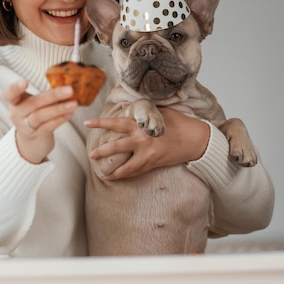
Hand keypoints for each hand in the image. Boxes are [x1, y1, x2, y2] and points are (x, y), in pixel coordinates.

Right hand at [3, 79, 77, 163]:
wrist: (31, 141)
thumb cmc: (34, 114)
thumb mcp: (34, 102)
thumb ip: (45, 94)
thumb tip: (69, 83)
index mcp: (15, 101)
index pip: (9, 93)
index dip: (15, 88)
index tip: (25, 82)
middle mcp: (17, 113)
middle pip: (32, 103)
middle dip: (52, 96)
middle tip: (69, 90)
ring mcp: (25, 126)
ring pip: (40, 116)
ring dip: (59, 109)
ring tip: (74, 104)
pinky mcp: (35, 136)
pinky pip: (48, 126)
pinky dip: (60, 119)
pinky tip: (70, 114)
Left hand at [85, 108, 209, 179]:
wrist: (195, 140)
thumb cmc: (178, 123)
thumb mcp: (159, 112)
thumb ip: (140, 111)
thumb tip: (124, 107)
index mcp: (142, 125)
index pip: (116, 123)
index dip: (101, 123)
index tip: (88, 123)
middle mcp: (143, 140)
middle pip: (116, 147)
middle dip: (102, 151)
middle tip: (91, 154)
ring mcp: (148, 154)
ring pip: (125, 166)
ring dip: (113, 170)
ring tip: (103, 173)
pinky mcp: (154, 164)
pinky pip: (136, 171)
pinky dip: (126, 174)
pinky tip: (117, 177)